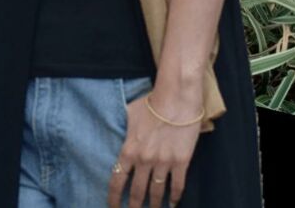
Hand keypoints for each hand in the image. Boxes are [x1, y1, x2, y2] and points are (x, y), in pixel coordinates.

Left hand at [107, 81, 202, 207]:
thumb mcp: (130, 113)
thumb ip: (126, 129)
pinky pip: (177, 186)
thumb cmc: (152, 102)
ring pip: (157, 192)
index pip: (117, 181)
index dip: (114, 198)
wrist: (176, 97)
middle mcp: (144, 160)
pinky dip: (174, 198)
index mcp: (129, 150)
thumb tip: (124, 134)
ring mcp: (163, 163)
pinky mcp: (181, 162)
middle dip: (134, 206)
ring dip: (154, 205)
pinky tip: (173, 204)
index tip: (113, 207)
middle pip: (137, 192)